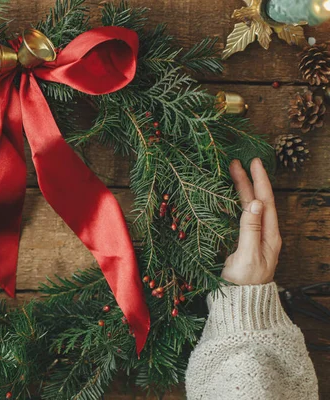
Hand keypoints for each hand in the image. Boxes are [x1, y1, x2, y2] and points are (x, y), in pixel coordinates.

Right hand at [223, 158, 281, 285]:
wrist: (240, 304)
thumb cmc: (244, 283)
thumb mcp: (247, 256)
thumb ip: (249, 229)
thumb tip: (255, 202)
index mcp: (269, 236)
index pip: (265, 201)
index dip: (259, 181)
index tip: (253, 162)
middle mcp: (263, 233)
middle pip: (257, 201)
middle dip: (249, 181)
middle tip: (238, 162)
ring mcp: (253, 238)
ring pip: (249, 207)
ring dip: (242, 189)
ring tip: (233, 173)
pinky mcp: (242, 242)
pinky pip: (241, 216)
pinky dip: (235, 202)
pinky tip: (230, 196)